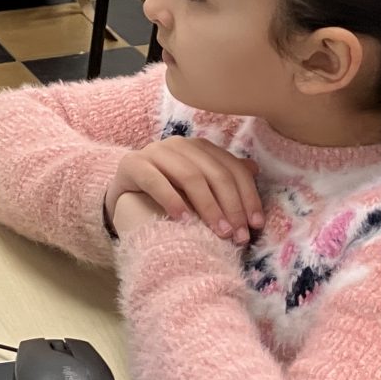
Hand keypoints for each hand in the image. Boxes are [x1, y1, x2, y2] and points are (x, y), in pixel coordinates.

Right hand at [105, 137, 263, 243]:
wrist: (124, 194)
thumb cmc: (168, 192)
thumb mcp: (198, 186)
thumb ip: (222, 176)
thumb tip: (254, 168)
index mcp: (199, 147)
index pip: (232, 168)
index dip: (248, 196)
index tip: (255, 225)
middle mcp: (179, 144)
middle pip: (214, 173)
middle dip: (231, 206)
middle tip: (237, 235)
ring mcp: (154, 152)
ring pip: (189, 176)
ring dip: (208, 206)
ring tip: (218, 232)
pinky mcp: (132, 164)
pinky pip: (155, 181)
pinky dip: (172, 200)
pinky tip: (183, 220)